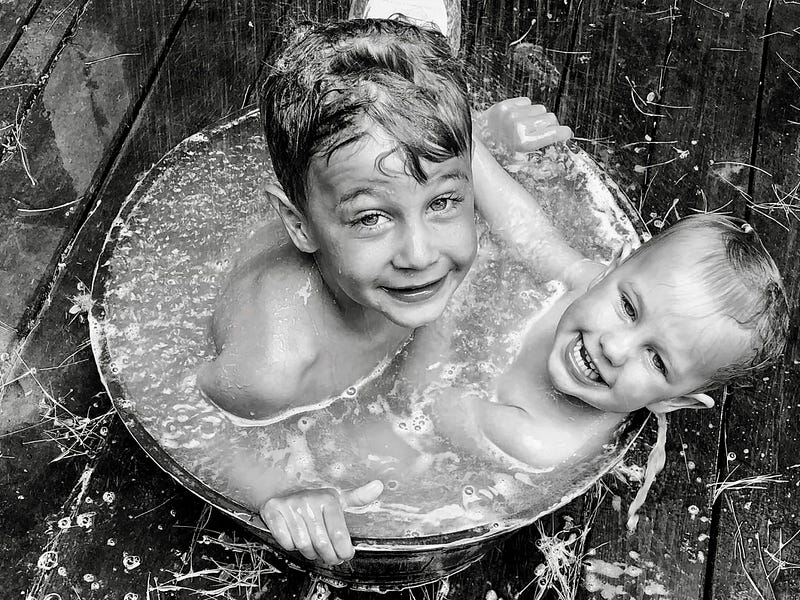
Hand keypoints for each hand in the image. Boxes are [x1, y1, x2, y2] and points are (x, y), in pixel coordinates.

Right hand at [260, 480, 383, 564]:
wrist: (283, 490)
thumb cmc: (314, 500)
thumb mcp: (338, 498)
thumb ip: (358, 497)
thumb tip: (378, 486)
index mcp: (327, 498)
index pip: (339, 535)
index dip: (344, 551)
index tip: (346, 554)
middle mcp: (309, 500)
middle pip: (323, 544)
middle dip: (329, 556)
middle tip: (331, 557)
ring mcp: (290, 506)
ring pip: (304, 546)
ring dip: (310, 552)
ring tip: (313, 546)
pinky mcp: (274, 511)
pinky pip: (286, 542)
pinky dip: (291, 545)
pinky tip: (296, 536)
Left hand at [478, 97, 572, 151]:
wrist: (474, 144)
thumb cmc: (496, 157)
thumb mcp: (519, 164)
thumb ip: (539, 155)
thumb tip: (559, 147)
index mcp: (524, 143)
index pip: (556, 132)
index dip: (564, 134)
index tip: (566, 135)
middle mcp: (518, 126)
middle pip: (551, 118)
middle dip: (550, 126)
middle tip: (542, 134)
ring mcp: (511, 114)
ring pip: (540, 108)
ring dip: (537, 117)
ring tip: (526, 127)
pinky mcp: (504, 105)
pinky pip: (527, 102)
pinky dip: (526, 109)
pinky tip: (518, 119)